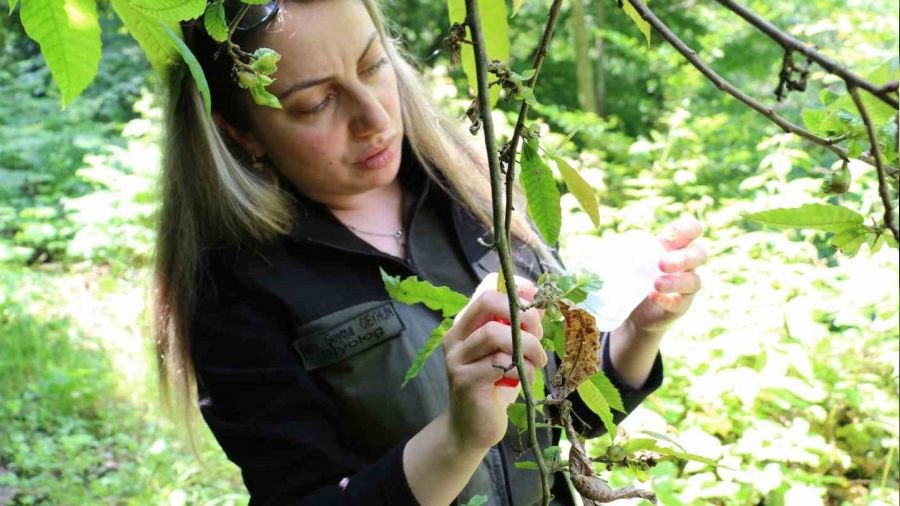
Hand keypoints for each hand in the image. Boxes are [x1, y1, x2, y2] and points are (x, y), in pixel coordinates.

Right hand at [442, 273, 546, 450]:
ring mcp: (457, 359)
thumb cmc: (492, 387)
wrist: (470, 429)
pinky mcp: (465, 382)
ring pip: (495, 334)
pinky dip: (523, 370)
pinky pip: (501, 364)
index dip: (515, 288)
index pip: (486, 287)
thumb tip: (535, 302)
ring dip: (527, 346)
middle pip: (487, 302)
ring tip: (538, 362)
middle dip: (521, 314)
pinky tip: (526, 380)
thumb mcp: (508, 353)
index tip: (534, 304)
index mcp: (466, 324)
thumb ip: (518, 328)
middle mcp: (456, 337)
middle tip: (537, 334)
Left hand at [628, 215, 706, 335]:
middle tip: (661, 263)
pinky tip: (653, 297)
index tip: (670, 234)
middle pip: (700, 254)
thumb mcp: (629, 259)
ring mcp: (687, 286)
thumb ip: (619, 249)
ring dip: (675, 281)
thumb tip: (588, 248)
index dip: (687, 229)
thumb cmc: (635, 276)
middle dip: (683, 257)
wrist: (637, 311)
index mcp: (675, 246)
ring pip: (694, 281)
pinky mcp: (681, 306)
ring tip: (656, 283)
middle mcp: (687, 264)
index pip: (693, 230)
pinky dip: (667, 300)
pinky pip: (682, 303)